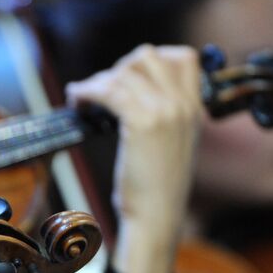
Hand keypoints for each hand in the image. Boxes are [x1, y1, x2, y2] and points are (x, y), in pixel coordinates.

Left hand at [66, 44, 203, 272]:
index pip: (183, 57)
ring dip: (98, 81)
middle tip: (102, 92)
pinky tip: (77, 102)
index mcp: (195, 108)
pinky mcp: (142, 122)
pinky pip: (108, 90)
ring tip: (85, 98)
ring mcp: (166, 111)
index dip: (151, 59)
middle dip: (118, 69)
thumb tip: (131, 91)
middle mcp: (184, 104)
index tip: (127, 76)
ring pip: (124, 72)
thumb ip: (166, 115)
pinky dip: (87, 92)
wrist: (158, 216)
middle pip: (147, 57)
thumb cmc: (158, 188)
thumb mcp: (174, 143)